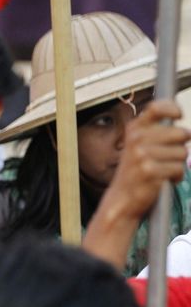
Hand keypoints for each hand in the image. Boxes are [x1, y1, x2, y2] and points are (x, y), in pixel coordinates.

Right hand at [106, 99, 190, 218]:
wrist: (121, 198)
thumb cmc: (136, 171)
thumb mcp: (139, 146)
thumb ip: (157, 132)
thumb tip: (187, 131)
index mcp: (133, 129)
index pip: (156, 108)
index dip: (173, 109)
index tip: (179, 116)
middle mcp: (136, 139)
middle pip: (180, 133)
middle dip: (181, 146)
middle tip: (169, 156)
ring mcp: (141, 155)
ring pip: (182, 152)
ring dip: (178, 164)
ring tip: (164, 169)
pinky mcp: (149, 171)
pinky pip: (179, 169)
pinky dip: (177, 176)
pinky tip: (166, 179)